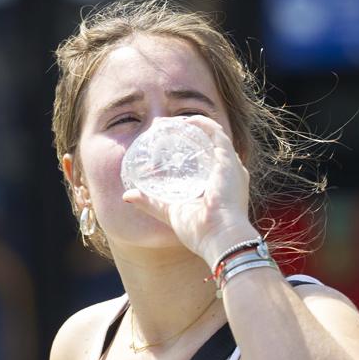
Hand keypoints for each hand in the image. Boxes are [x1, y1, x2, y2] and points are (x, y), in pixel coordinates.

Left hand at [122, 115, 260, 266]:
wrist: (220, 238)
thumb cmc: (200, 232)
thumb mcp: (171, 212)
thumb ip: (151, 202)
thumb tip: (127, 196)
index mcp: (220, 187)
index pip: (205, 160)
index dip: (186, 149)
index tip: (165, 142)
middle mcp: (229, 174)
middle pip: (208, 145)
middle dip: (187, 134)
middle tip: (165, 130)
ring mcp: (231, 166)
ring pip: (211, 135)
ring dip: (191, 125)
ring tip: (171, 123)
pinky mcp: (229, 160)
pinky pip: (215, 133)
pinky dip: (200, 124)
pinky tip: (184, 121)